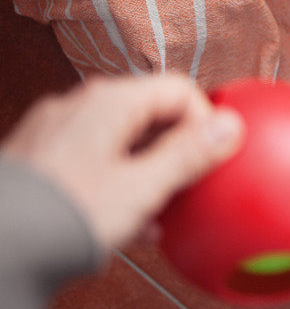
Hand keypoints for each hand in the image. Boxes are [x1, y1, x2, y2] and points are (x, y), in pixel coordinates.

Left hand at [1, 75, 243, 248]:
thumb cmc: (64, 217)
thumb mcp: (141, 188)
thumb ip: (188, 154)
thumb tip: (230, 125)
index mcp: (109, 102)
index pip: (178, 90)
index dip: (205, 122)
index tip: (214, 158)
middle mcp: (79, 106)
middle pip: (150, 114)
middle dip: (177, 150)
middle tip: (189, 188)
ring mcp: (56, 130)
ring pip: (123, 138)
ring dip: (150, 170)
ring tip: (159, 212)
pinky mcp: (41, 157)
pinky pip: (95, 158)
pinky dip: (119, 179)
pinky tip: (126, 219)